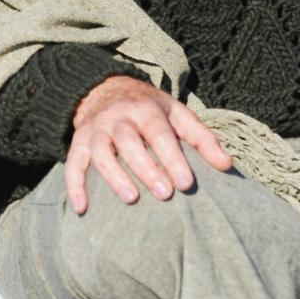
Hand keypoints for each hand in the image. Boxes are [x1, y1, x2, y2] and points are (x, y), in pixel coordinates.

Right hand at [63, 75, 234, 214]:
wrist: (106, 89)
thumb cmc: (149, 109)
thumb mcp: (177, 114)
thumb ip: (201, 139)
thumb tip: (227, 165)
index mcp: (146, 109)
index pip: (160, 133)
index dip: (173, 158)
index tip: (187, 184)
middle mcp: (118, 117)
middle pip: (130, 141)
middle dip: (147, 168)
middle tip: (165, 195)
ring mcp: (96, 129)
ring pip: (101, 151)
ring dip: (114, 175)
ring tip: (131, 198)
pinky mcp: (78, 142)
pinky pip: (72, 163)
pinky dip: (74, 185)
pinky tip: (81, 209)